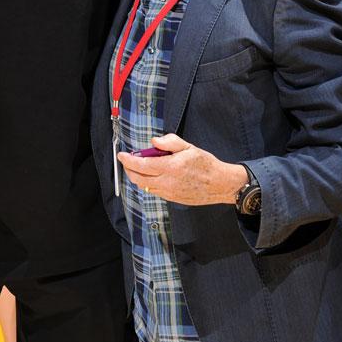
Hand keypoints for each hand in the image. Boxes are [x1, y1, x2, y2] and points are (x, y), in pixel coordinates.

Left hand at [117, 134, 246, 205]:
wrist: (219, 184)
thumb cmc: (205, 164)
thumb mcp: (189, 147)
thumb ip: (170, 142)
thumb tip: (153, 141)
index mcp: (171, 167)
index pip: (142, 164)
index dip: (128, 160)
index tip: (121, 155)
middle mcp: (167, 182)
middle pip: (138, 178)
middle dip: (129, 169)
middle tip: (127, 160)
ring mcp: (169, 193)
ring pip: (144, 186)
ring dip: (137, 176)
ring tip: (139, 166)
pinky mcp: (172, 199)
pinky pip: (154, 191)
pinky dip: (148, 182)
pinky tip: (152, 174)